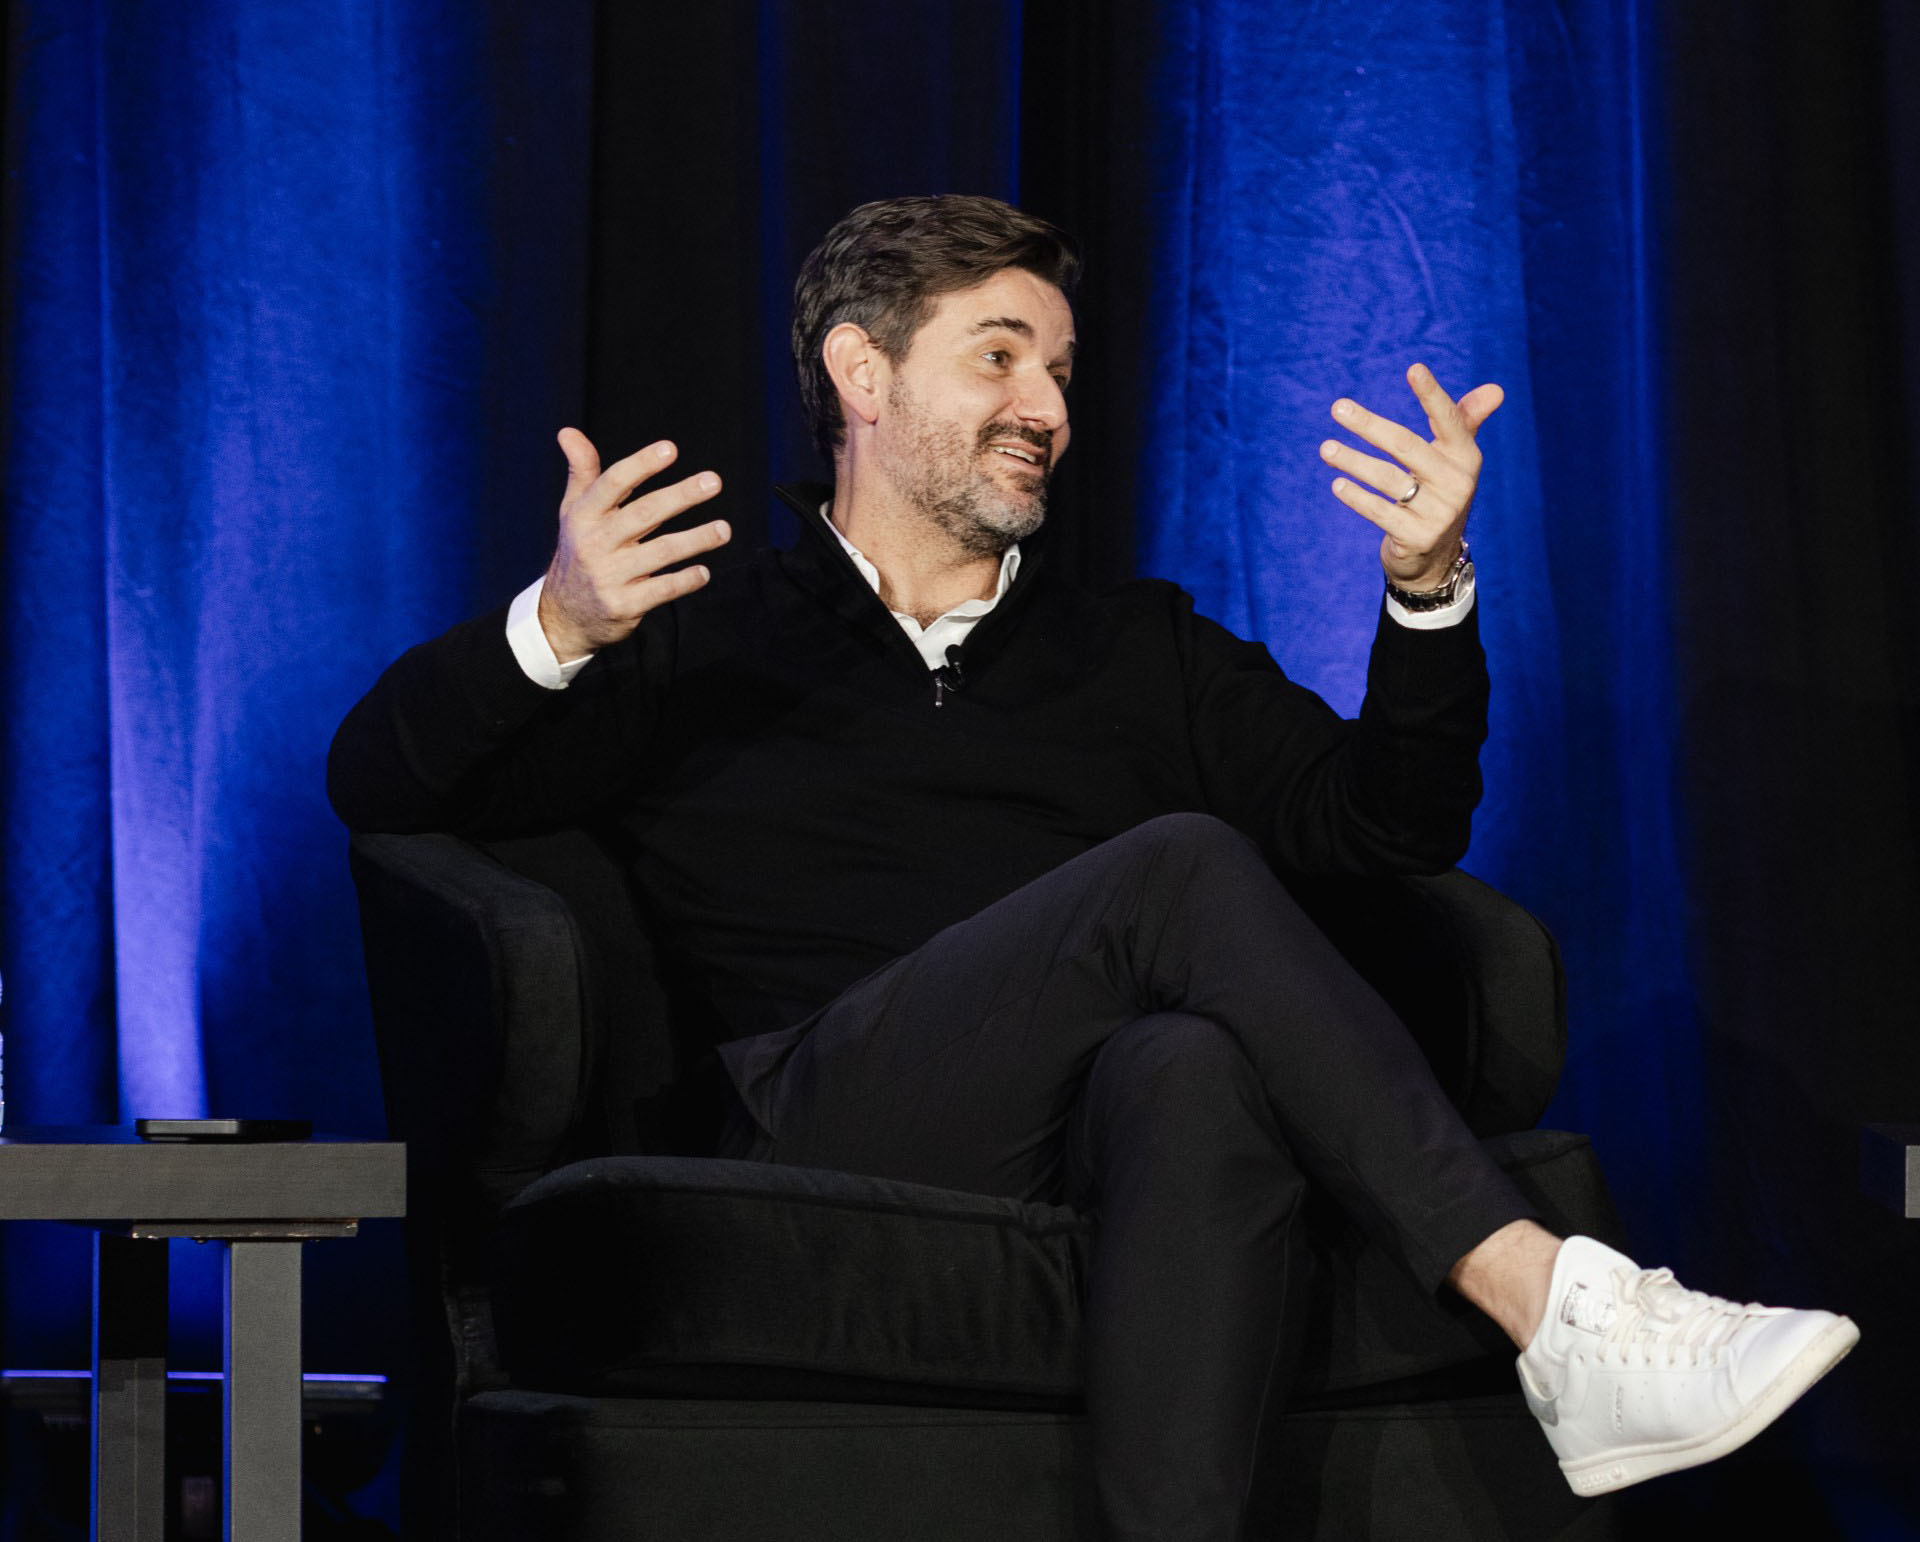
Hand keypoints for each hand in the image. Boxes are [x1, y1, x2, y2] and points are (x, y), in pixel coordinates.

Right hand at [538, 429, 731, 659]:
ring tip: (724, 530)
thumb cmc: (578, 551)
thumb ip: (581, 471)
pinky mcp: (623, 605)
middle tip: (713, 481)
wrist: (563, 615)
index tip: (670, 449)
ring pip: (660, 552)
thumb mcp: (573, 511)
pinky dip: (685, 580)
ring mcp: (609, 576)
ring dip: (696, 539)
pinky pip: (662, 590)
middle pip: (644, 513)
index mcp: (583, 515)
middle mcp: (594, 543)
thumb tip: (568, 431)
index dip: (642, 464)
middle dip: (681, 496)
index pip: (613, 483)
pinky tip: (704, 572)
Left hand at [1319, 364, 1503, 589]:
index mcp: (1466, 457)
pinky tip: (1338, 485)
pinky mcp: (1417, 537)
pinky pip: (1380, 512)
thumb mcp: (1453, 460)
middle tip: (1337, 408)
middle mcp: (1457, 483)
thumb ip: (1465, 421)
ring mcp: (1438, 513)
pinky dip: (1357, 498)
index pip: (1449, 420)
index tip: (1413, 369)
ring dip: (1352, 461)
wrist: (1434, 558)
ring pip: (1387, 479)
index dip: (1432, 395)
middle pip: (1406, 445)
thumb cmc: (1438, 493)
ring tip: (1325, 449)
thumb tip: (1495, 390)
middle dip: (1369, 425)